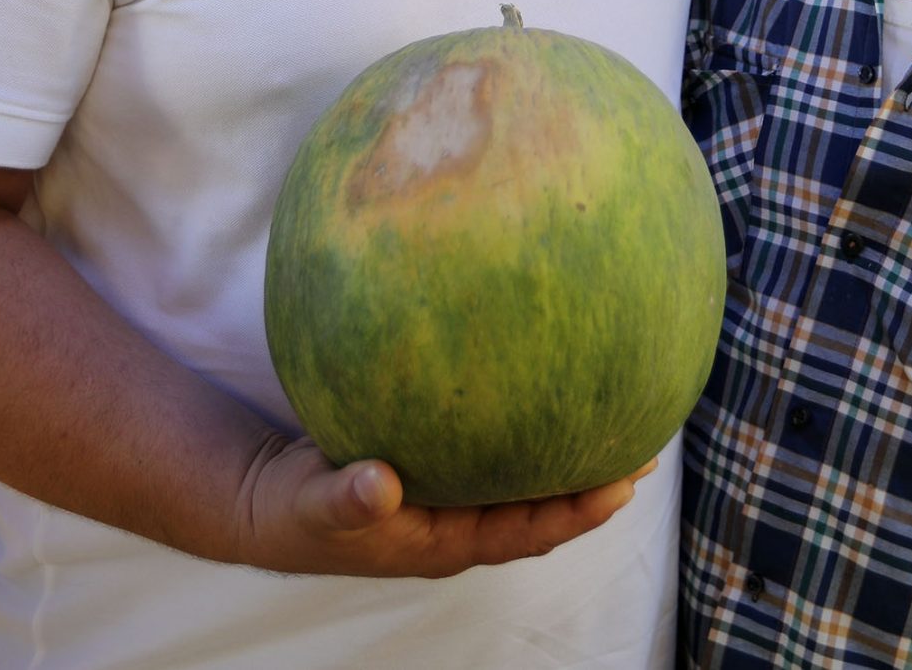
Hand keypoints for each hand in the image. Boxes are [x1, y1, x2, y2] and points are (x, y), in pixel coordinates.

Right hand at [225, 431, 647, 576]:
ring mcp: (452, 495)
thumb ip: (343, 499)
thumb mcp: (311, 506)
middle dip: (594, 479)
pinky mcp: (439, 463)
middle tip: (646, 442)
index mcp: (444, 543)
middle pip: (544, 505)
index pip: (527, 532)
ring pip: (526, 474)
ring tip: (618, 406)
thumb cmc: (293, 510)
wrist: (265, 499)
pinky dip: (527, 417)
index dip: (576, 512)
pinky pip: (496, 445)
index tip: (622, 485)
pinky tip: (546, 369)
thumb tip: (380, 482)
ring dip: (569, 447)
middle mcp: (459, 522)